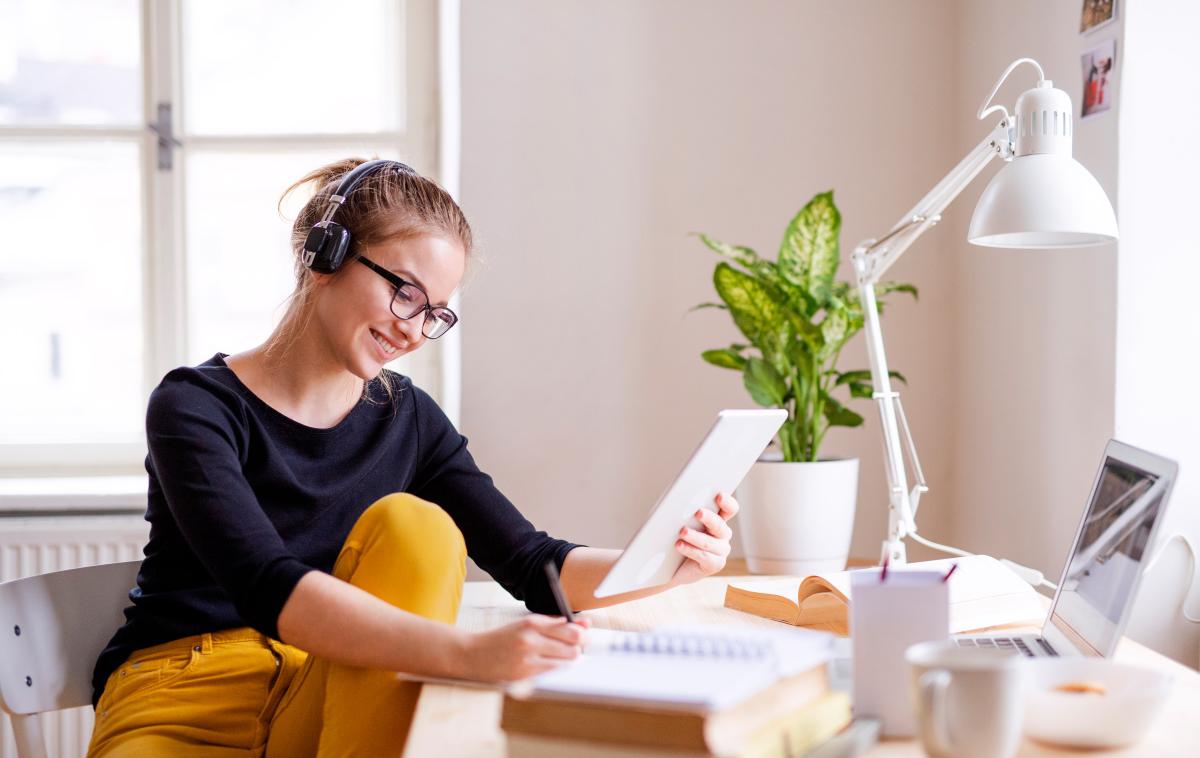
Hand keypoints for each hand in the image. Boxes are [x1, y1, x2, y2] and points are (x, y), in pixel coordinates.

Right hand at [460, 614, 589, 681]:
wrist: (473, 655)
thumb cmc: (502, 638)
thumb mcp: (525, 624)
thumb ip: (553, 623)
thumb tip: (582, 624)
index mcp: (531, 622)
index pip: (570, 628)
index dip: (583, 632)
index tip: (585, 634)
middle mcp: (530, 638)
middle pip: (573, 644)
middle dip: (580, 646)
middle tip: (577, 646)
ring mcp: (527, 658)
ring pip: (567, 660)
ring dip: (570, 658)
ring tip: (561, 655)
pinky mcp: (525, 674)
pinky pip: (554, 671)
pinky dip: (557, 667)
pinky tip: (550, 663)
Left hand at [670, 492, 738, 586]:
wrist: (671, 566)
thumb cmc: (676, 539)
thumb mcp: (681, 523)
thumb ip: (686, 513)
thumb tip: (679, 503)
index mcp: (718, 519)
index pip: (730, 508)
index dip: (727, 502)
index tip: (719, 495)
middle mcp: (722, 534)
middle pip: (720, 525)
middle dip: (709, 518)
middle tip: (698, 512)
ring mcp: (720, 550)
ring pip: (709, 542)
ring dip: (695, 536)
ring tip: (682, 531)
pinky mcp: (714, 564)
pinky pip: (704, 556)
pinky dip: (691, 550)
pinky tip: (679, 545)